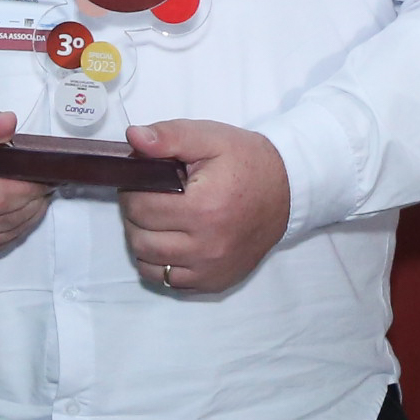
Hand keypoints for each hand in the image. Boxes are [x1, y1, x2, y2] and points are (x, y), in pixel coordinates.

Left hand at [119, 120, 289, 295]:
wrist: (287, 190)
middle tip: (148, 196)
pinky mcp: (214, 282)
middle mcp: (207, 246)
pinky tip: (171, 239)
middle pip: (140, 239)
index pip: (139, 207)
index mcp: (203, 207)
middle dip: (134, 214)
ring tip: (158, 217)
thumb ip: (169, 137)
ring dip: (143, 240)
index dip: (132, 189)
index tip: (141, 179)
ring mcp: (211, 269)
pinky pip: (168, 281)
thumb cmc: (246, 161)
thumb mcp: (209, 138)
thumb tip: (133, 138)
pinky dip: (160, 262)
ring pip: (148, 264)